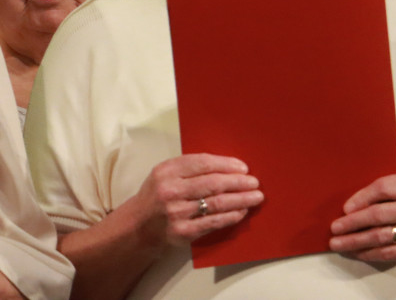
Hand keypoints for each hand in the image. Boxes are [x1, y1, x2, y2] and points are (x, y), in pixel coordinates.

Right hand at [132, 153, 262, 250]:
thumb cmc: (158, 194)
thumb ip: (190, 168)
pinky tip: (242, 211)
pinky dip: (231, 216)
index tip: (243, 167)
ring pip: (217, 204)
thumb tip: (228, 167)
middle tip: (255, 182)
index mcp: (167, 171)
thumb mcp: (165, 173)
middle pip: (213, 183)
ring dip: (240, 199)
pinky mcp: (184, 232)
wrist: (139, 224)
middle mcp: (171, 191)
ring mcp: (177, 213)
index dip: (226, 164)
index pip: (203, 163)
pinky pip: (214, 222)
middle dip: (238, 182)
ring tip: (255, 197)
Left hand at [329, 174, 395, 262]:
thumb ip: (384, 191)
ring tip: (337, 243)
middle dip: (353, 223)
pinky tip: (355, 252)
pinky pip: (389, 253)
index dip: (361, 198)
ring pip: (381, 236)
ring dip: (355, 241)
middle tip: (334, 228)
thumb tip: (350, 206)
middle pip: (379, 215)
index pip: (383, 189)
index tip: (344, 208)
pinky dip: (369, 253)